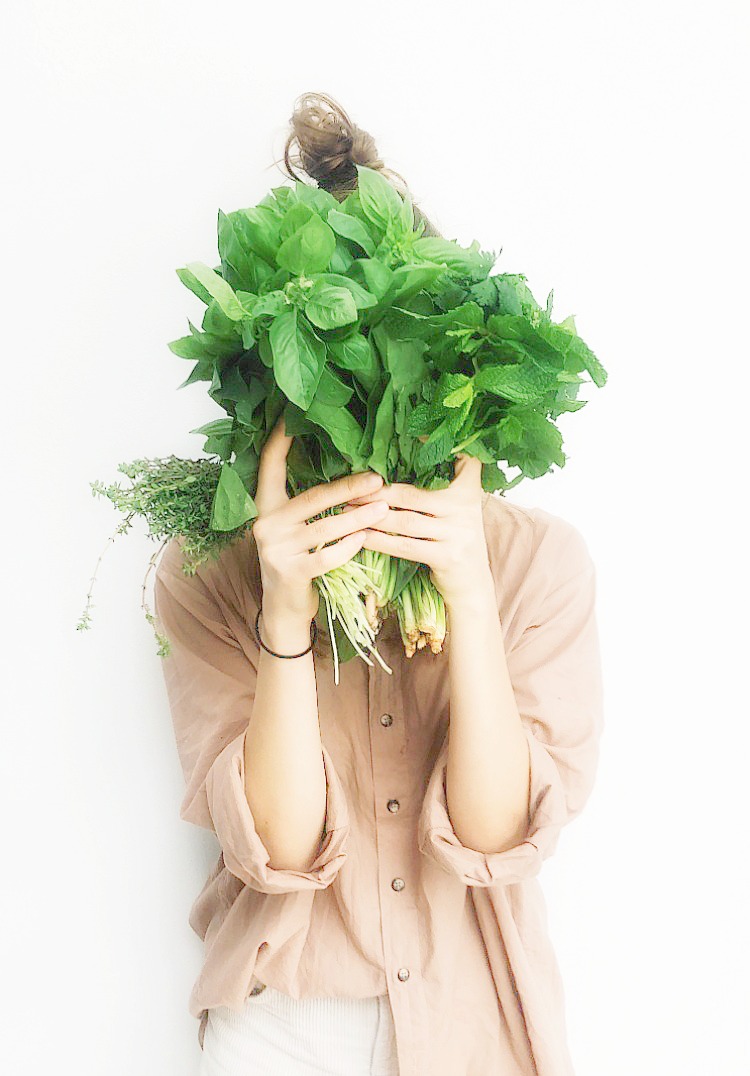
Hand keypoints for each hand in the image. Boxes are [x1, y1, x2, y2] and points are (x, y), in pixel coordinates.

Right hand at [252, 413, 389, 623]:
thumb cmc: (299, 560)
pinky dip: (348, 547)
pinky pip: (327, 556)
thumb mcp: (296, 529)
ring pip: (325, 527)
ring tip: (384, 509)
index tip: (292, 416)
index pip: (269, 466)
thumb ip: (309, 505)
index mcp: (266, 506)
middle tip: (378, 479)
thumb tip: (349, 474)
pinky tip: (365, 539)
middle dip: (348, 487)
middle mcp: (266, 524)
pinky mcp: (290, 572)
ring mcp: (275, 549)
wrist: (284, 609)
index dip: (280, 441)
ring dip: (359, 518)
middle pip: (312, 497)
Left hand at [343, 452, 490, 610]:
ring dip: (372, 515)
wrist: (473, 585)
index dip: (432, 445)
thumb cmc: (455, 539)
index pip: (457, 460)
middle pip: (412, 494)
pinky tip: (361, 536)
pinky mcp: (447, 557)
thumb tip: (404, 453)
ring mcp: (458, 533)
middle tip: (349, 488)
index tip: (406, 434)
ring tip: (346, 510)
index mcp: (469, 489)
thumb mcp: (458, 508)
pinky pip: (405, 546)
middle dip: (377, 491)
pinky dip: (380, 541)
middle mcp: (466, 507)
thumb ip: (440, 485)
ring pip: (405, 521)